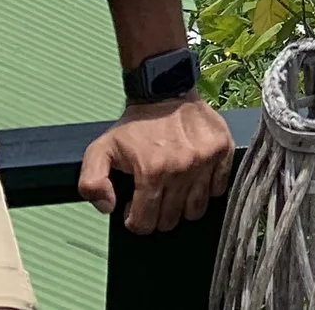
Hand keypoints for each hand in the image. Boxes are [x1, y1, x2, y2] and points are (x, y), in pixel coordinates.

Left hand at [77, 96, 234, 232]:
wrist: (165, 91)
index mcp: (152, 171)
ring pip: (196, 210)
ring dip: (183, 206)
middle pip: (171, 220)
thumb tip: (109, 208)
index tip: (134, 205)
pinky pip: (218, 189)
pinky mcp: (223, 151)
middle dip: (158, 215)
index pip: (145, 223)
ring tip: (173, 189)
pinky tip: (193, 178)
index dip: (135, 219)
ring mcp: (205, 161)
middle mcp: (182, 169)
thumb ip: (91, 184)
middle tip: (153, 196)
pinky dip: (206, 190)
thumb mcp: (99, 150)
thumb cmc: (134, 125)